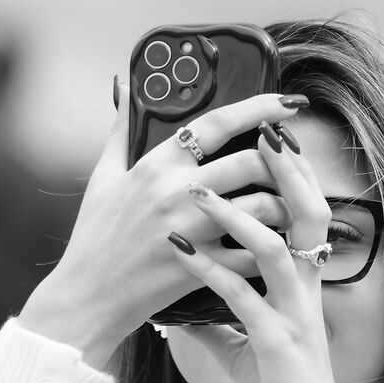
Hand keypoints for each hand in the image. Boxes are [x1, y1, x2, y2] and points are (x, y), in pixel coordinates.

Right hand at [18, 84, 308, 367]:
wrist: (88, 295)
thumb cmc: (94, 237)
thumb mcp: (103, 177)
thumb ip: (121, 131)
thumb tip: (123, 87)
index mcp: (156, 165)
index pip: (216, 123)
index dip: (259, 107)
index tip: (287, 102)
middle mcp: (178, 192)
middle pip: (251, 162)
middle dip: (281, 160)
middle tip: (295, 163)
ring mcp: (193, 230)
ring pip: (262, 206)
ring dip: (286, 204)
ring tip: (292, 204)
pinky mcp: (203, 267)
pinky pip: (253, 253)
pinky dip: (273, 247)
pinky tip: (281, 243)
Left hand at [164, 126, 343, 382]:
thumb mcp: (242, 343)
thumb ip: (214, 314)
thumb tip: (176, 300)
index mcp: (304, 283)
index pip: (307, 214)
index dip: (295, 172)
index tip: (273, 133)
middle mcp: (306, 290)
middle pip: (309, 215)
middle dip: (287, 172)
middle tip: (262, 132)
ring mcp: (295, 314)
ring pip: (277, 248)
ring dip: (238, 215)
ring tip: (203, 188)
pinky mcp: (276, 340)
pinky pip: (242, 297)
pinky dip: (209, 271)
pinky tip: (181, 253)